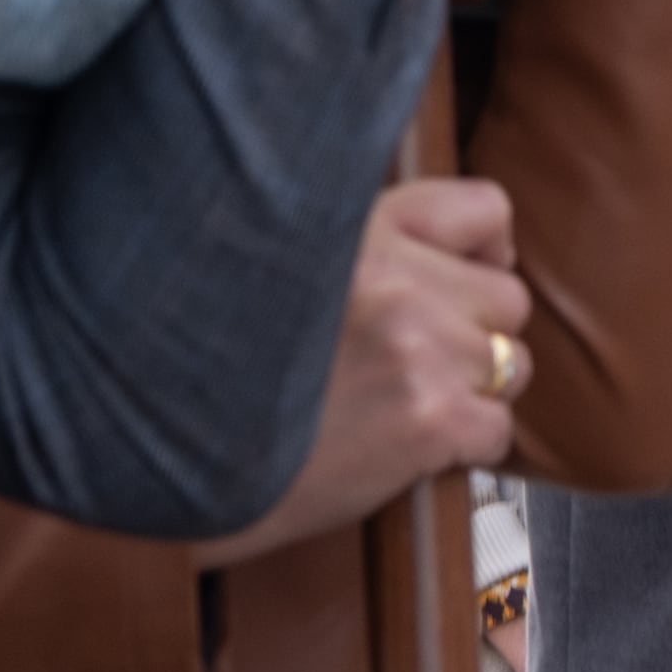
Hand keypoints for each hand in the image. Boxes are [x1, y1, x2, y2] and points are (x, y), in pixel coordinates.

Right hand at [205, 180, 531, 560]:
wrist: (161, 461)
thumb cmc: (204, 369)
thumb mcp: (267, 263)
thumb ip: (357, 248)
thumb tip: (452, 256)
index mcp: (356, 230)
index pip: (484, 211)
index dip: (483, 253)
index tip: (465, 278)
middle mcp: (395, 280)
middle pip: (507, 299)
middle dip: (473, 334)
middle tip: (414, 363)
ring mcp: (417, 349)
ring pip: (510, 364)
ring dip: (470, 391)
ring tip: (397, 405)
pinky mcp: (430, 420)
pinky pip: (497, 430)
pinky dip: (461, 448)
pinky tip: (401, 447)